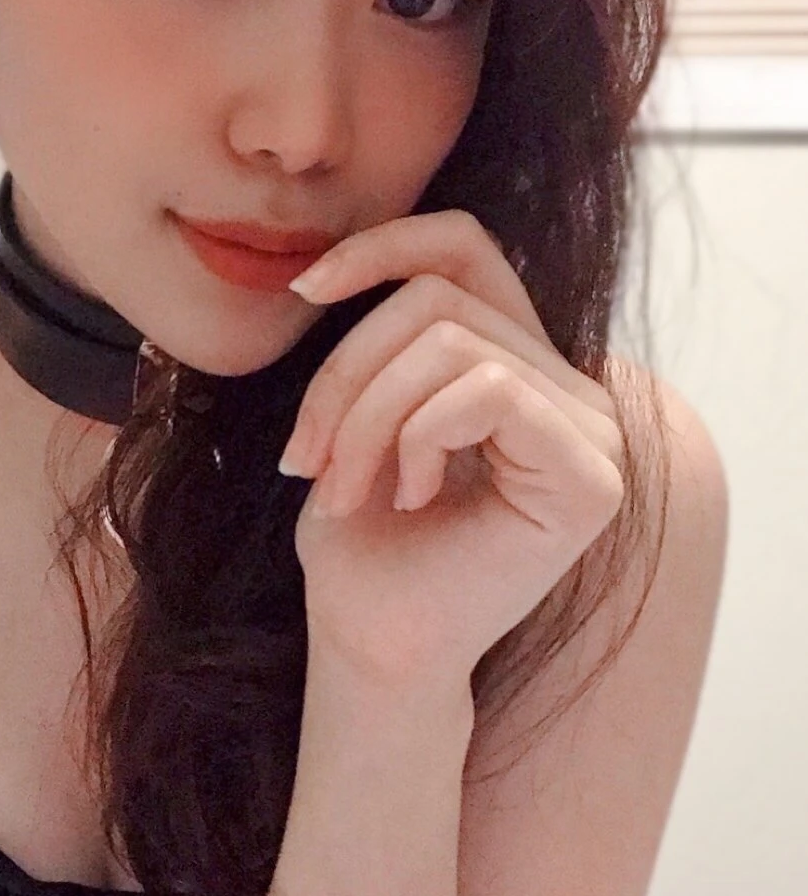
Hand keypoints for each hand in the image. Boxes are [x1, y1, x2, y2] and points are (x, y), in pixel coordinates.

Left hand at [278, 209, 626, 682]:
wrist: (374, 649)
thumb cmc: (361, 550)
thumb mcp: (356, 419)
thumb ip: (380, 341)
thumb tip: (336, 259)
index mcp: (521, 367)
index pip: (465, 249)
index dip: (383, 246)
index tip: (303, 288)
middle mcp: (571, 392)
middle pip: (440, 300)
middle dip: (347, 375)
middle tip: (306, 461)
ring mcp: (592, 433)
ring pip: (454, 344)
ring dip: (367, 416)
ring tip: (342, 489)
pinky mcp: (591, 476)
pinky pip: (491, 390)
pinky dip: (420, 436)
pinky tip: (409, 498)